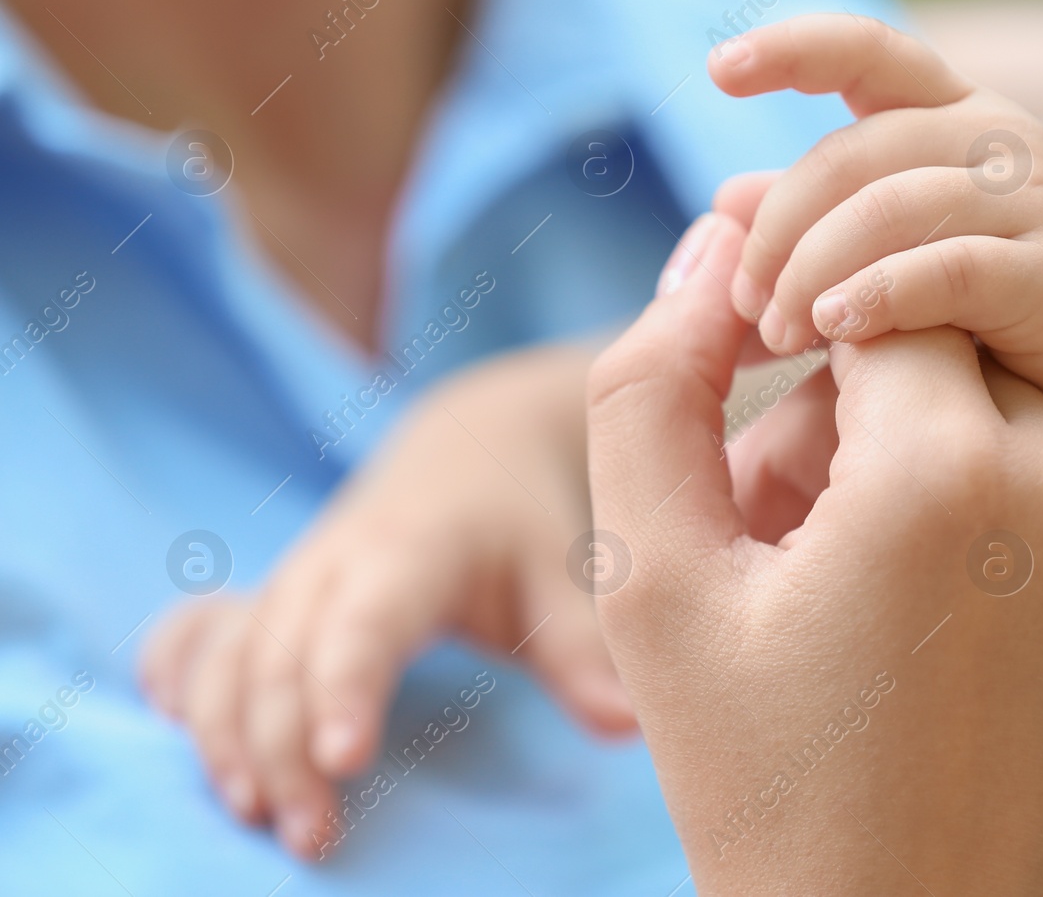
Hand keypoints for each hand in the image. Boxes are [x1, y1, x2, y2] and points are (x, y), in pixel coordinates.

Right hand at [140, 346, 633, 858]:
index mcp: (413, 550)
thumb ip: (585, 652)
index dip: (347, 686)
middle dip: (281, 746)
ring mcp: (294, 575)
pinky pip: (201, 629)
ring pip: (230, 651)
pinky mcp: (272, 593)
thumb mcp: (566, 572)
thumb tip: (631, 730)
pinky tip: (174, 726)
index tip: (344, 762)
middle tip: (312, 837)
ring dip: (225, 731)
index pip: (366, 621)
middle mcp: (336, 561)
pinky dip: (179, 675)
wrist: (477, 441)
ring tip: (250, 812)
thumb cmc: (525, 520)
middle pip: (280, 654)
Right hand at [587, 210, 1042, 894]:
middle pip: (983, 375)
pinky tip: (1027, 667)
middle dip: (904, 436)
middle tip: (846, 561)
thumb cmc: (772, 790)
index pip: (884, 311)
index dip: (820, 381)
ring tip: (928, 622)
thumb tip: (722, 233)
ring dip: (998, 497)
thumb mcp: (657, 591)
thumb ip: (653, 382)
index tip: (799, 479)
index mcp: (946, 472)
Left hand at [707, 14, 1042, 440]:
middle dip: (779, 229)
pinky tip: (836, 330)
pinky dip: (878, 295)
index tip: (718, 70)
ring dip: (813, 271)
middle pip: (854, 152)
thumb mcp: (908, 254)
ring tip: (778, 333)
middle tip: (745, 305)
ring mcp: (1033, 201)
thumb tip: (728, 194)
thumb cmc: (1013, 314)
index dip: (793, 50)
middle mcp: (998, 140)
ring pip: (888, 207)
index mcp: (959, 119)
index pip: (871, 52)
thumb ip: (825, 221)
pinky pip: (947, 268)